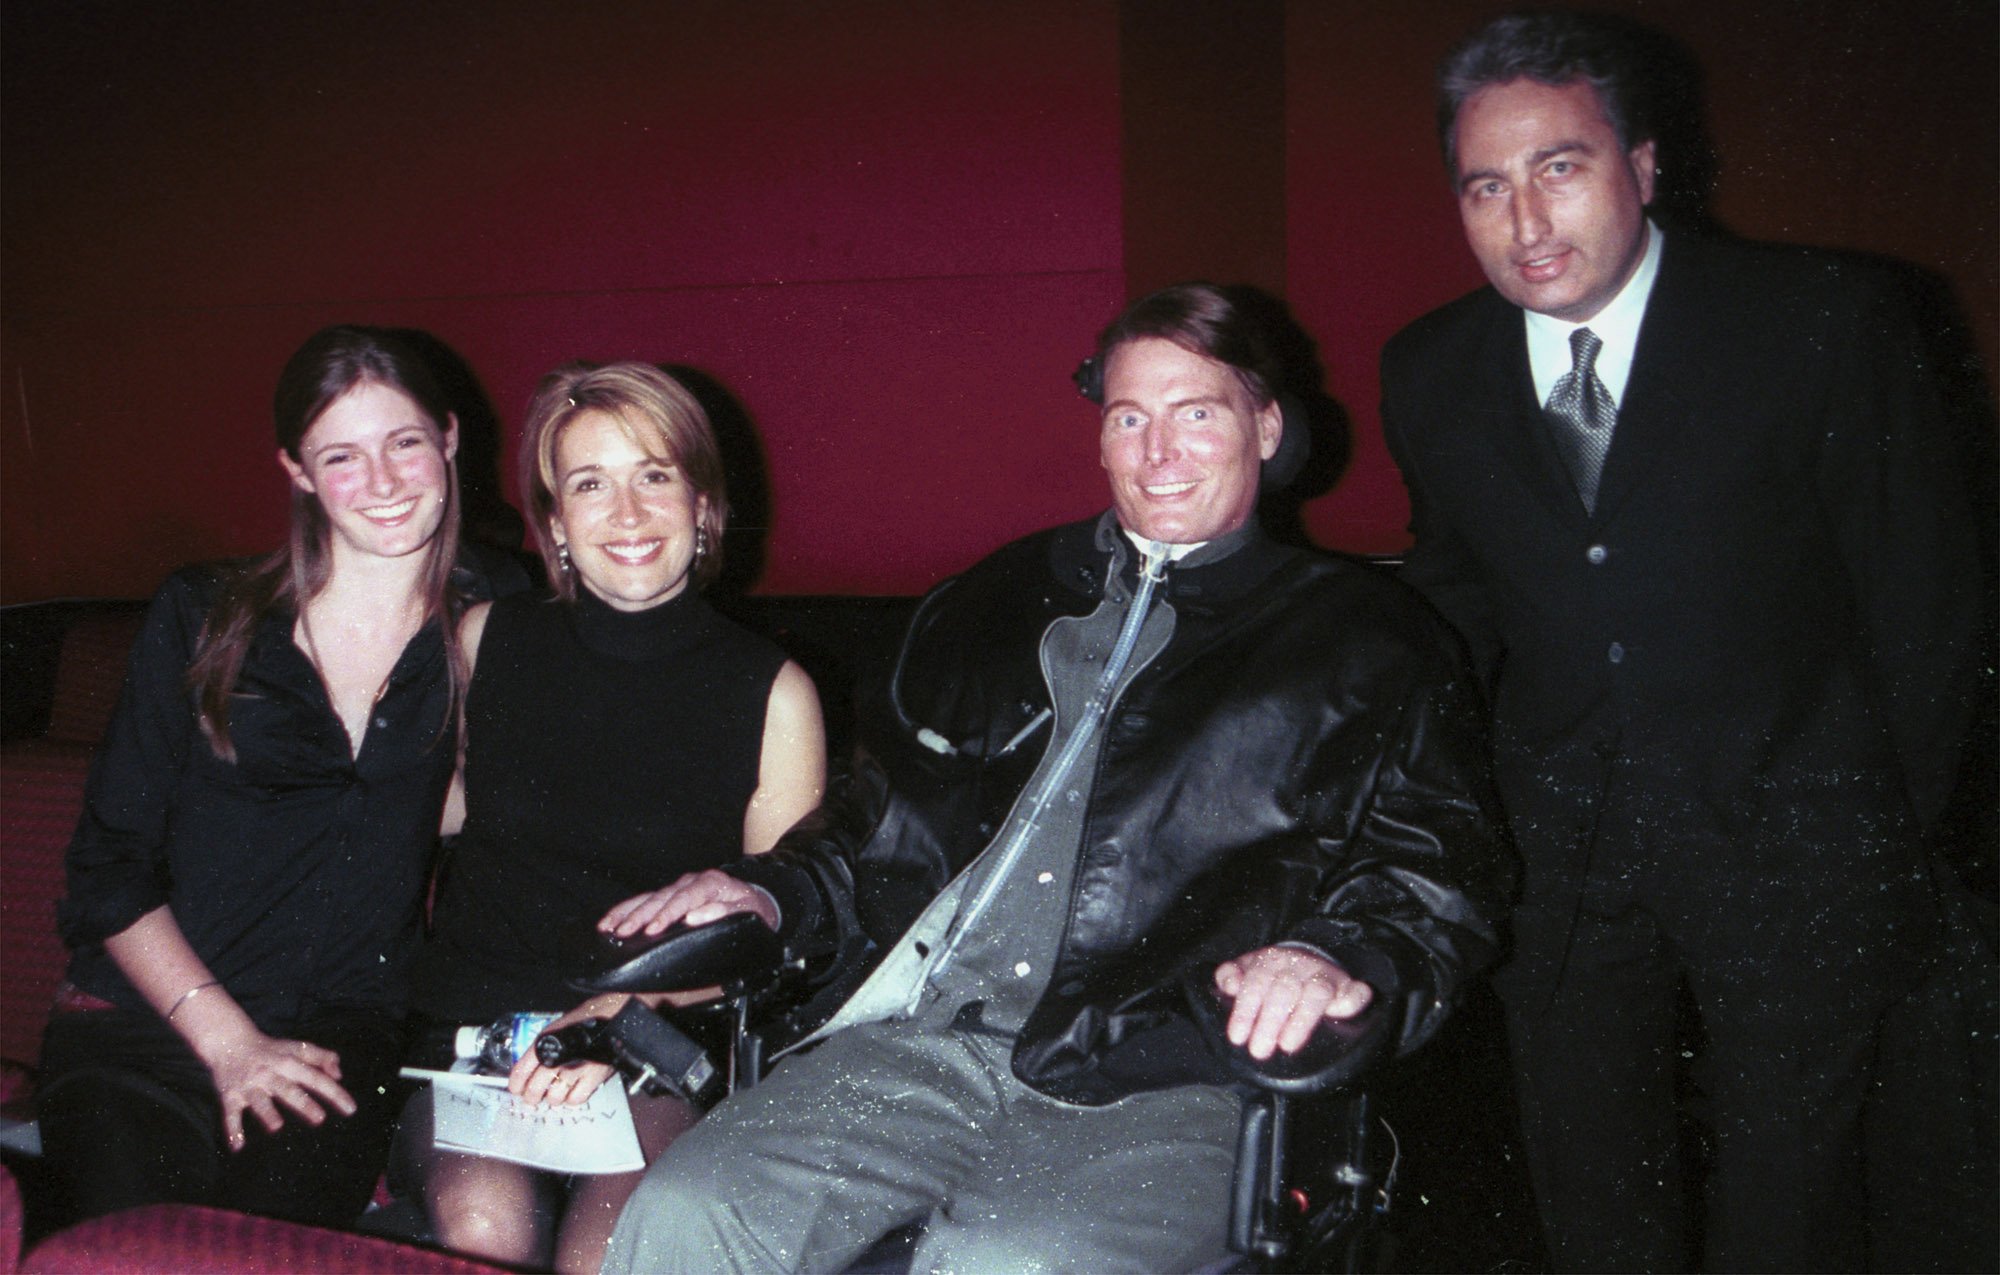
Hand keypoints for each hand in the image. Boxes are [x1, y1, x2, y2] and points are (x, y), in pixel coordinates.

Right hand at [199, 1026, 356, 1150]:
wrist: (229, 1042)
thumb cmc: (271, 1050)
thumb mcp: (297, 1048)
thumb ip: (322, 1058)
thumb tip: (339, 1075)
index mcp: (289, 1063)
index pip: (316, 1078)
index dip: (334, 1093)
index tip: (351, 1109)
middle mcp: (270, 1074)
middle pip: (289, 1090)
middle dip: (304, 1104)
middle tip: (319, 1118)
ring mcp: (249, 1086)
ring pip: (259, 1101)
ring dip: (267, 1113)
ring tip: (277, 1127)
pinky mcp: (229, 1096)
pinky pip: (230, 1114)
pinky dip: (233, 1130)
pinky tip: (238, 1147)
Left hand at [507, 994, 627, 1105]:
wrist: (610, 1015)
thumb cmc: (582, 1021)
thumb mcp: (554, 1030)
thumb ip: (540, 1050)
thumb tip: (527, 1070)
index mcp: (544, 1044)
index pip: (520, 1072)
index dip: (516, 1085)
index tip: (516, 1089)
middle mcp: (557, 1058)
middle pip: (534, 1091)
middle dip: (531, 1097)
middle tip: (534, 1097)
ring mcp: (575, 1070)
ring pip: (554, 1098)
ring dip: (553, 1098)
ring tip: (556, 1092)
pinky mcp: (593, 1077)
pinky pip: (576, 1099)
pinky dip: (572, 1099)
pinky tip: (572, 1091)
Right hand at [597, 869, 777, 937]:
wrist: (756, 900)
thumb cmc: (751, 909)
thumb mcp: (748, 912)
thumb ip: (725, 913)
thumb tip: (695, 917)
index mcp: (710, 883)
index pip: (684, 899)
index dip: (666, 915)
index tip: (652, 930)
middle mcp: (691, 882)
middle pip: (661, 898)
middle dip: (640, 916)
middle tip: (622, 932)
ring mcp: (679, 886)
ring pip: (648, 898)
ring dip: (627, 913)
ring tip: (607, 927)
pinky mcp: (670, 894)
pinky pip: (645, 900)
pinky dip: (627, 910)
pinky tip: (610, 921)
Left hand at [1213, 946, 1373, 1061]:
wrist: (1309, 958)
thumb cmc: (1272, 974)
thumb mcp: (1247, 970)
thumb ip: (1230, 975)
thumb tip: (1229, 984)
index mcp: (1270, 961)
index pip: (1256, 982)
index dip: (1246, 1010)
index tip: (1237, 1037)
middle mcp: (1298, 965)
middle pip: (1285, 990)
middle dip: (1270, 1021)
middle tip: (1259, 1050)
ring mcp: (1326, 975)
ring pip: (1317, 992)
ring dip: (1302, 1019)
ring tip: (1287, 1045)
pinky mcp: (1350, 987)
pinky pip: (1357, 992)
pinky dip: (1353, 1001)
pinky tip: (1342, 1012)